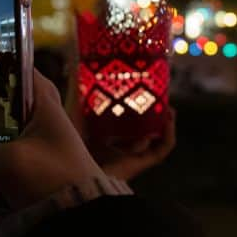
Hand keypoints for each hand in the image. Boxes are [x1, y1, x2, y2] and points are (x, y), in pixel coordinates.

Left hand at [64, 64, 176, 180]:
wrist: (71, 174)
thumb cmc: (68, 144)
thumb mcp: (73, 111)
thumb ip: (75, 90)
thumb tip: (75, 63)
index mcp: (99, 137)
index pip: (120, 121)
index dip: (132, 106)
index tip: (139, 89)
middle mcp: (115, 150)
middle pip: (139, 131)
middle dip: (152, 114)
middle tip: (158, 96)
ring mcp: (128, 159)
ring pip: (153, 141)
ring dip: (164, 124)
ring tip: (169, 106)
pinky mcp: (138, 167)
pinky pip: (160, 151)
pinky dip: (168, 136)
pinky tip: (169, 118)